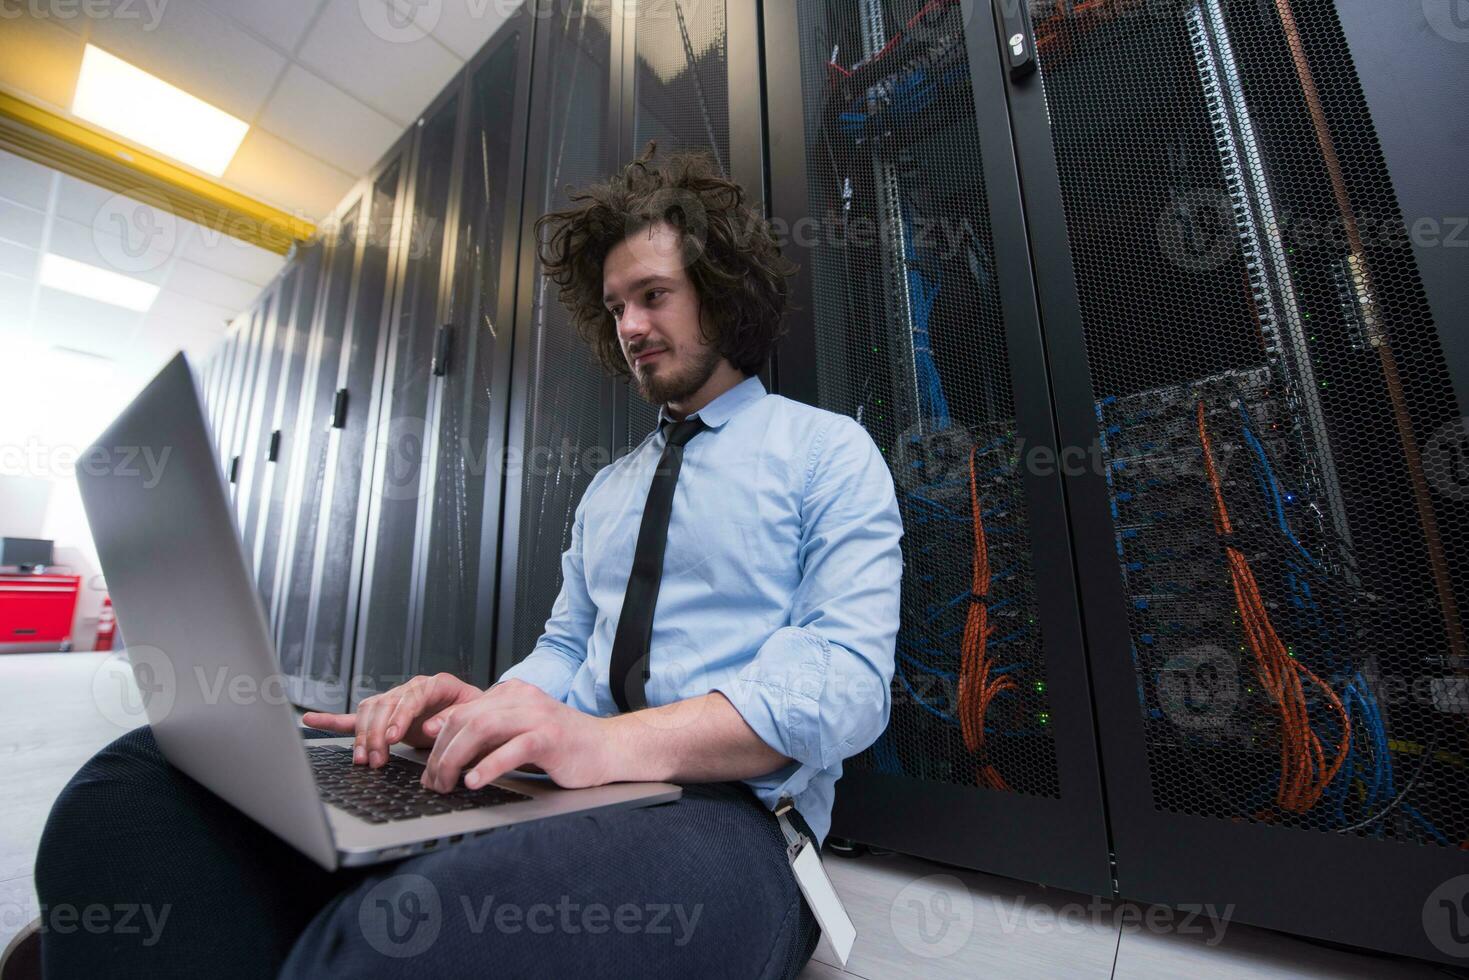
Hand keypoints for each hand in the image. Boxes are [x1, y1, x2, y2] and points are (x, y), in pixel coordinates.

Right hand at [301, 673, 482, 767]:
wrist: (476, 713)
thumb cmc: (477, 713)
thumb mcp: (476, 714)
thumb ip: (454, 718)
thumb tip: (430, 728)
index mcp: (437, 684)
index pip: (412, 697)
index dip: (400, 717)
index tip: (393, 737)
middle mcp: (412, 688)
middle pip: (385, 706)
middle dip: (377, 735)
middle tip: (376, 761)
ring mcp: (395, 700)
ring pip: (369, 712)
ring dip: (362, 737)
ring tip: (362, 760)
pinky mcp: (384, 715)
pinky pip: (354, 715)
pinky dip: (331, 719)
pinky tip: (310, 719)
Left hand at [419, 678, 617, 792]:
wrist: (607, 748)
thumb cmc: (563, 745)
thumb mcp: (518, 733)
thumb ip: (487, 733)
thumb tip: (442, 741)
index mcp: (512, 694)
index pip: (462, 710)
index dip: (438, 738)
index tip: (426, 765)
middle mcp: (522, 698)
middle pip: (466, 719)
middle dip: (442, 754)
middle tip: (434, 783)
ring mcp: (538, 715)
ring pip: (482, 729)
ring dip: (457, 759)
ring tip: (448, 784)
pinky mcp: (552, 736)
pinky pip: (513, 748)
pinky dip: (488, 766)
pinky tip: (475, 782)